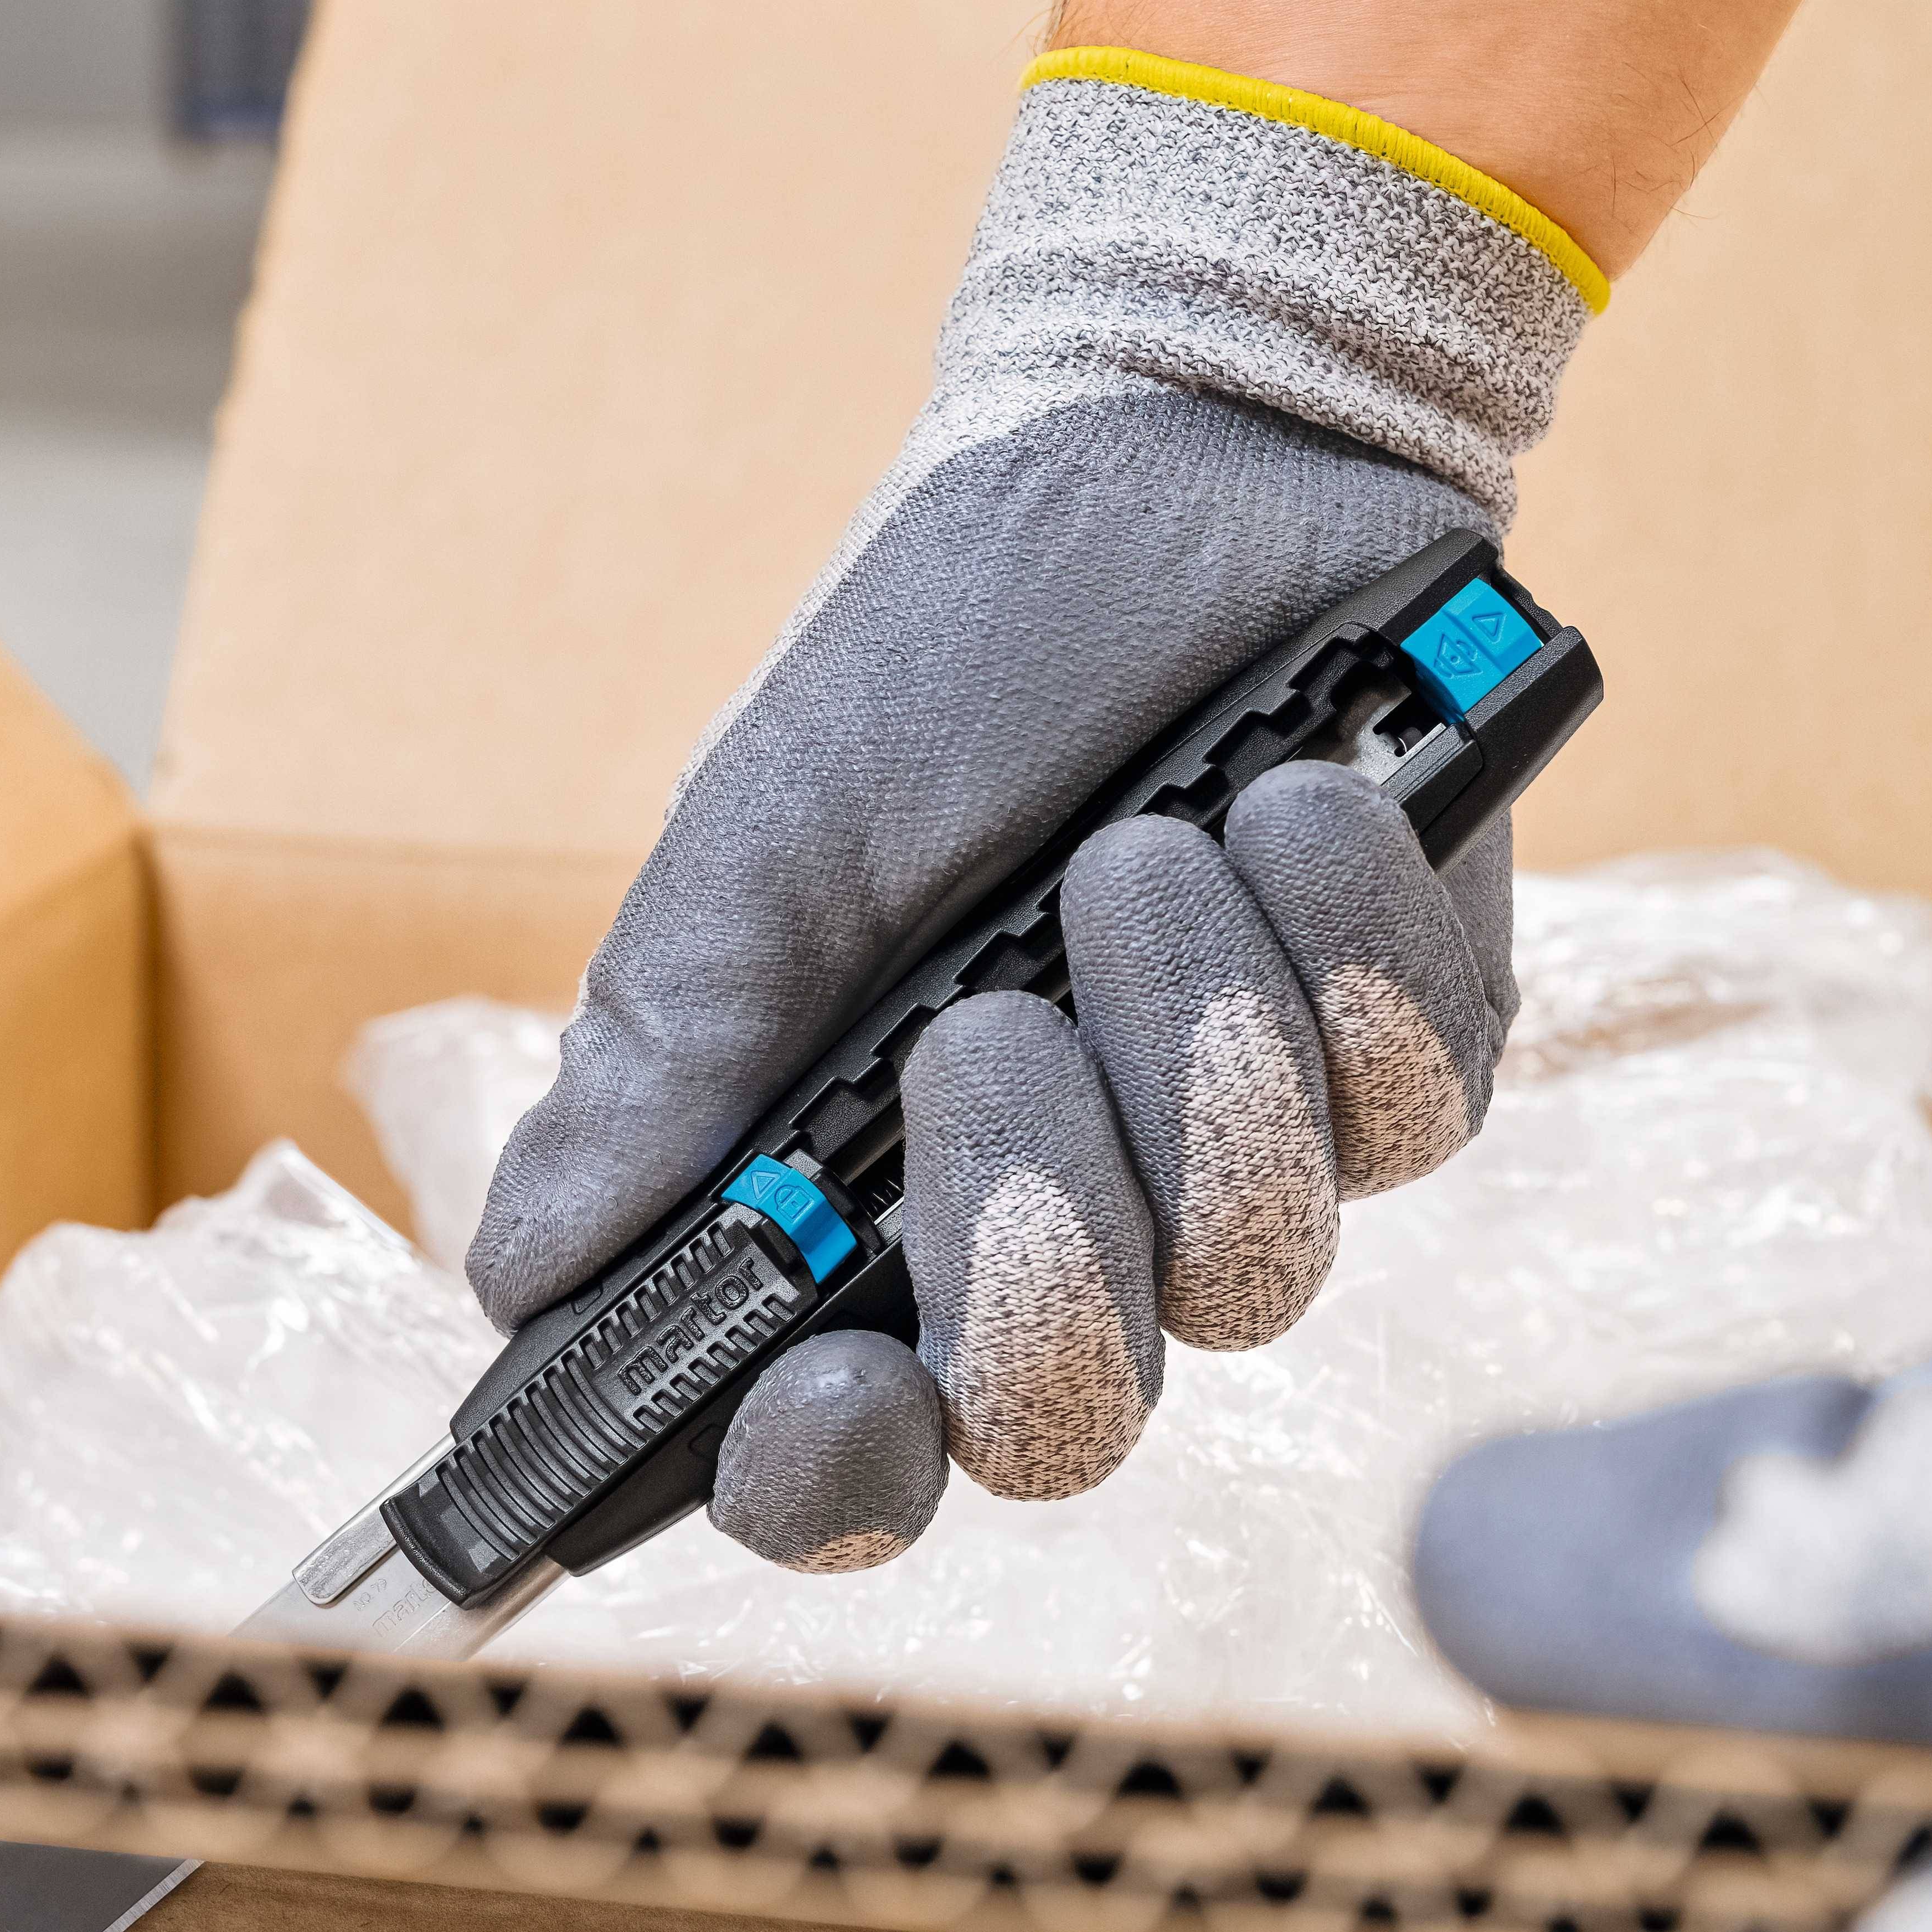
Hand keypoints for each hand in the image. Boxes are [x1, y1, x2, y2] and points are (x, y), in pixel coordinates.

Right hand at [462, 54, 1592, 1570]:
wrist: (1185, 452)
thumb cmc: (939, 658)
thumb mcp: (765, 846)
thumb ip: (658, 1069)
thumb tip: (518, 1274)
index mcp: (870, 1212)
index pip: (851, 1460)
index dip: (835, 1479)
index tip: (821, 1384)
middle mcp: (1062, 1226)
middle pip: (1065, 1420)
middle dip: (1028, 1230)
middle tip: (979, 1027)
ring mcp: (1244, 1162)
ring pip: (1249, 1269)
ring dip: (1181, 1032)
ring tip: (1143, 844)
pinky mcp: (1413, 1070)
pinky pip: (1404, 1114)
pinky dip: (1334, 944)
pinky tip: (1291, 804)